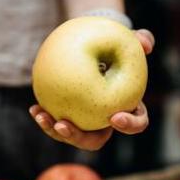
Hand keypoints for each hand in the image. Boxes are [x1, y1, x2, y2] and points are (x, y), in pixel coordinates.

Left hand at [30, 29, 153, 150]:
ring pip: (71, 135)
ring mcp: (86, 122)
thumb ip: (142, 39)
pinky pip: (56, 121)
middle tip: (63, 125)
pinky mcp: (68, 116)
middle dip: (78, 138)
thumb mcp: (132, 39)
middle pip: (95, 140)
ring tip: (42, 116)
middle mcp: (106, 121)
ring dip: (54, 130)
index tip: (114, 117)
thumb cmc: (117, 44)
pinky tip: (34, 108)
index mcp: (129, 108)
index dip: (128, 125)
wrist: (95, 47)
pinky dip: (45, 117)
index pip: (136, 123)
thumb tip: (145, 43)